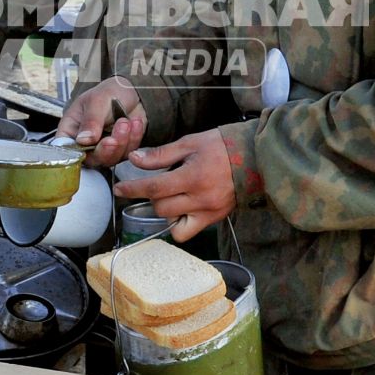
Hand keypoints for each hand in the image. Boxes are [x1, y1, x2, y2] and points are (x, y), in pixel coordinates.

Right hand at [56, 78, 146, 168]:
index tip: (91, 144)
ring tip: (126, 121)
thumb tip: (83, 140)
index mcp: (70, 131)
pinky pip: (127, 153)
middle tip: (113, 138)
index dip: (76, 153)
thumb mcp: (96, 101)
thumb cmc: (108, 93)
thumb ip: (91, 121)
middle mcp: (84, 144)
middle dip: (106, 149)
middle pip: (91, 159)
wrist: (132, 91)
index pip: (66, 150)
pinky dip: (133, 139)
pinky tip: (135, 122)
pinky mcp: (121, 151)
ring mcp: (103, 149)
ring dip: (122, 142)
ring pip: (111, 159)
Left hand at [112, 129, 235, 239]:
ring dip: (166, 209)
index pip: (154, 188)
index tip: (119, 189)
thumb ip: (160, 155)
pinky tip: (182, 208)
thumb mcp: (189, 143)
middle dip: (153, 196)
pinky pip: (188, 231)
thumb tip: (134, 159)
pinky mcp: (215, 219)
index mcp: (193, 176)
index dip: (133, 189)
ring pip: (172, 222)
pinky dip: (179, 222)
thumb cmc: (221, 146)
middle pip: (161, 207)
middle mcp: (200, 198)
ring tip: (173, 194)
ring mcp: (209, 212)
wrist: (255, 157)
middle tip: (159, 184)